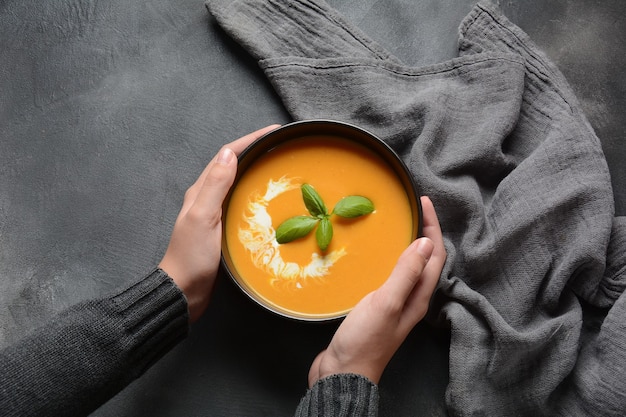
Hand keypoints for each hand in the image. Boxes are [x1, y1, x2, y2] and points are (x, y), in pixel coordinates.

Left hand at [159, 124, 279, 322]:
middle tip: (281, 146)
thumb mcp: (204, 218)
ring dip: (256, 171)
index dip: (249, 140)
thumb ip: (215, 186)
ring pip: (238, 184)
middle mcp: (207, 198)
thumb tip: (229, 153)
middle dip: (255, 151)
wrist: (183, 291)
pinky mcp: (222, 229)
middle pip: (233, 165)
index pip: (227, 155)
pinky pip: (242, 204)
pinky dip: (255, 195)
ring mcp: (215, 214)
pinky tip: (268, 202)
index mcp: (201, 191)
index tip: (273, 131)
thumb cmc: (191, 257)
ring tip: (279, 167)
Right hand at [307, 196, 445, 384]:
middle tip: (412, 208)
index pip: (436, 255)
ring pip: (408, 267)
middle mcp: (411, 298)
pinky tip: (374, 255)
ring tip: (396, 224)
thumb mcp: (387, 302)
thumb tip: (426, 242)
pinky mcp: (377, 307)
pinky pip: (390, 276)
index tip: (424, 202)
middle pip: (426, 260)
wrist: (343, 372)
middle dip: (423, 232)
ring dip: (407, 244)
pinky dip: (389, 259)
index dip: (433, 227)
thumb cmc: (365, 340)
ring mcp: (394, 303)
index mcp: (418, 296)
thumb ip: (406, 273)